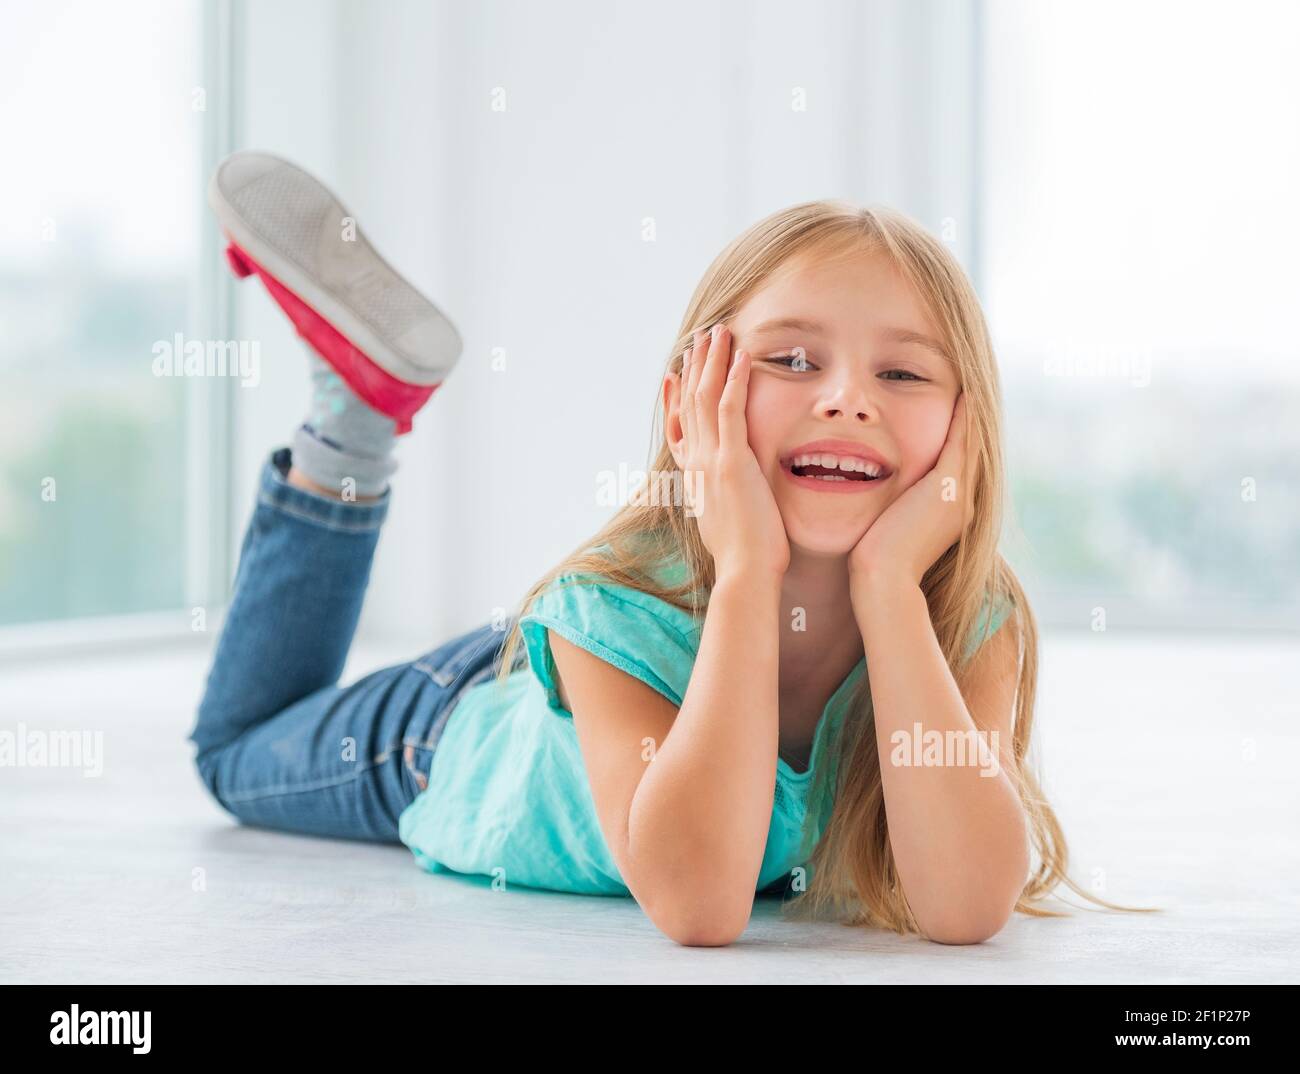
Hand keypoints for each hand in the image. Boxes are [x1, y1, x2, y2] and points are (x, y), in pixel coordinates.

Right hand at [675, 323, 789, 581]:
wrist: (744, 573)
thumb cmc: (743, 558)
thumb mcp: (723, 525)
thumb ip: (721, 506)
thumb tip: (725, 506)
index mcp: (695, 478)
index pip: (679, 429)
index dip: (675, 400)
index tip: (675, 376)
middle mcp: (696, 464)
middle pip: (690, 404)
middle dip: (695, 368)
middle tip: (699, 338)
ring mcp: (711, 461)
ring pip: (705, 399)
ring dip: (712, 362)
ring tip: (719, 332)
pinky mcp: (732, 462)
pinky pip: (730, 410)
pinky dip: (734, 380)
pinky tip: (741, 356)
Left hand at [848, 392, 973, 593]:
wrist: (884, 579)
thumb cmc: (876, 561)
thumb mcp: (890, 528)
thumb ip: (894, 510)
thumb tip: (876, 498)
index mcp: (951, 512)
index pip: (960, 466)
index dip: (961, 439)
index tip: (956, 414)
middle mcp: (963, 502)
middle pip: (973, 452)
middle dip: (972, 423)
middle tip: (971, 393)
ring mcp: (959, 495)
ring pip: (973, 445)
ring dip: (973, 415)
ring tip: (970, 387)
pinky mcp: (948, 486)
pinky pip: (962, 442)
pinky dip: (965, 418)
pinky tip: (964, 394)